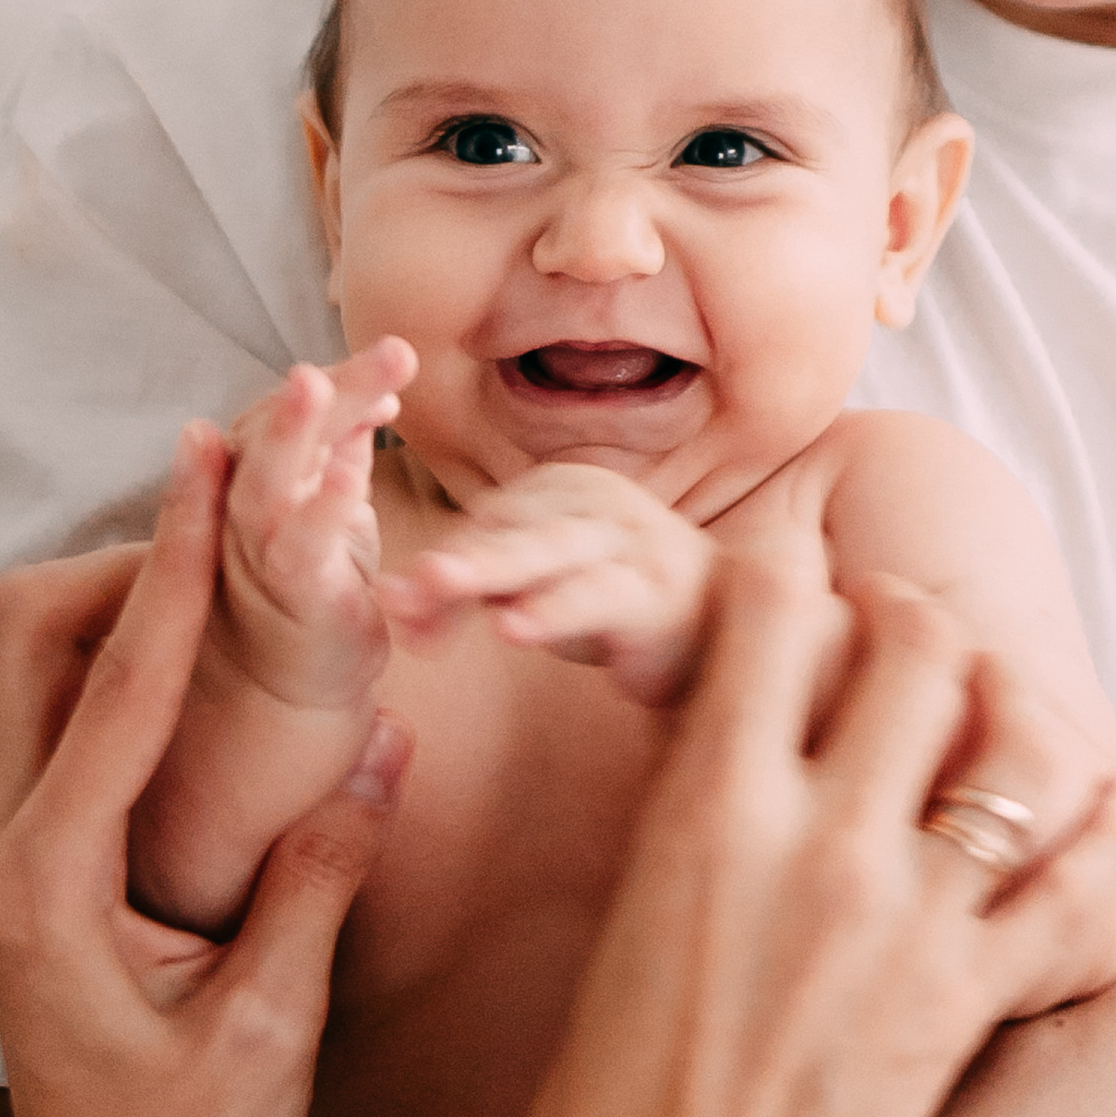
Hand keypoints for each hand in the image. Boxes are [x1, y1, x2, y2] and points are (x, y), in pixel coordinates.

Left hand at [0, 424, 410, 1116]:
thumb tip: (384, 739)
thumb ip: (319, 881)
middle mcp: (6, 847)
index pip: (121, 680)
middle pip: (38, 635)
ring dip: (134, 602)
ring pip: (45, 667)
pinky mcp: (40, 866)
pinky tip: (219, 655)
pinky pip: (72, 720)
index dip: (175, 560)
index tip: (213, 459)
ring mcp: (11, 853)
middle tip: (239, 502)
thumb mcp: (268, 1035)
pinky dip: (136, 663)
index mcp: (49, 879)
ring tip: (240, 557)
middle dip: (135, 555)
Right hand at [215, 337, 417, 708]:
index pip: (296, 411)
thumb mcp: (332, 504)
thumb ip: (344, 447)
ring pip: (266, 478)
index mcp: (262, 470)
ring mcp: (258, 547)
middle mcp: (247, 501)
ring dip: (290, 429)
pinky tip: (348, 477)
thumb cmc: (311, 582)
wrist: (292, 678)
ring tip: (319, 384)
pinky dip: (319, 509)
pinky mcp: (287, 593)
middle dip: (327, 388)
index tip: (400, 359)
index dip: (343, 382)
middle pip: (276, 429)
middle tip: (395, 349)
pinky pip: (297, 546)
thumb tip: (375, 388)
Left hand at [378, 461, 716, 704]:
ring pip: (550, 552)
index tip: (395, 610)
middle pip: (510, 529)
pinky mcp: (657, 592)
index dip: (437, 566)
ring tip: (434, 584)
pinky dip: (555, 610)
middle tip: (396, 583)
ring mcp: (633, 542)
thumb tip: (393, 604)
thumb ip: (473, 591)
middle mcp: (597, 503)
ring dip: (489, 569)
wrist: (722, 627)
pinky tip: (514, 627)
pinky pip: (600, 596)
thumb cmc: (619, 603)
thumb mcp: (539, 591)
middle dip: (450, 554)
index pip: (486, 523)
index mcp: (564, 489)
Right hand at [508, 552, 1115, 1116]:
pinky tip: (1108, 805)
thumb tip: (743, 746)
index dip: (790, 572)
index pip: (773, 612)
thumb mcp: (626, 918)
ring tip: (1002, 704)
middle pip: (919, 652)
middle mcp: (821, 843)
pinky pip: (1079, 889)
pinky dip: (1104, 833)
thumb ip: (699, 816)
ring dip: (1017, 706)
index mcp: (706, 807)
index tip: (799, 575)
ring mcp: (909, 924)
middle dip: (919, 617)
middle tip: (914, 628)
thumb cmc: (603, 1111)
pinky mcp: (969, 1005)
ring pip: (1018, 749)